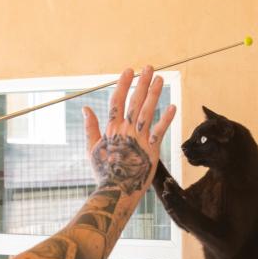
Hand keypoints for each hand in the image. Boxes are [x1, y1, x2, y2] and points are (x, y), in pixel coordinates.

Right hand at [82, 66, 176, 194]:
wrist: (116, 191)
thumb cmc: (104, 171)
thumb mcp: (92, 148)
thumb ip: (90, 127)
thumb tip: (85, 108)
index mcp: (111, 129)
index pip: (117, 101)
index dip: (123, 84)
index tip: (129, 70)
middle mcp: (126, 131)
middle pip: (135, 102)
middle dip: (142, 83)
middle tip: (148, 67)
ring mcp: (139, 139)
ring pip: (148, 112)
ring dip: (154, 94)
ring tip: (159, 79)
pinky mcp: (152, 150)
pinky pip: (160, 131)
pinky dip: (166, 119)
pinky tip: (173, 106)